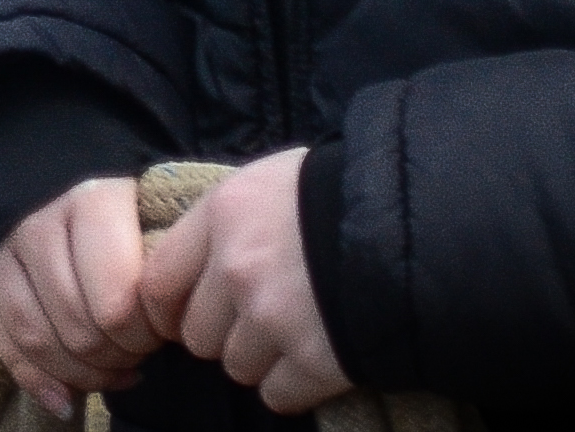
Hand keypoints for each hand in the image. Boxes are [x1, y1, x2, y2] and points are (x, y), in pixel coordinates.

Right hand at [0, 175, 164, 416]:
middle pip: (80, 329)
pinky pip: (4, 346)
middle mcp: (37, 225)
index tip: (164, 328)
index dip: (146, 333)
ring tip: (114, 370)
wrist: (33, 153)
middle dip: (119, 356)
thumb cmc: (110, 186)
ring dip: (83, 374)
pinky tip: (68, 400)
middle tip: (141, 350)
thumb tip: (175, 320)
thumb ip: (160, 248)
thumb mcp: (144, 194)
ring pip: (38, 342)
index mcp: (89, 200)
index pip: (117, 302)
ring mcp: (0, 253)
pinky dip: (38, 382)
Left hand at [136, 148, 348, 414]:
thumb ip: (230, 219)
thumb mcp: (275, 180)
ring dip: (262, 358)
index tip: (184, 315)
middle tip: (262, 316)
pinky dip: (294, 384)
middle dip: (225, 333)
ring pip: (237, 367)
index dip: (168, 309)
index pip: (157, 284)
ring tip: (299, 328)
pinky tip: (318, 356)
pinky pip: (276, 394)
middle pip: (197, 335)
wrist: (418, 221)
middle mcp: (236, 269)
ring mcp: (272, 318)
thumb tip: (201, 258)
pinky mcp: (311, 361)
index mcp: (222, 215)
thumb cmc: (343, 191)